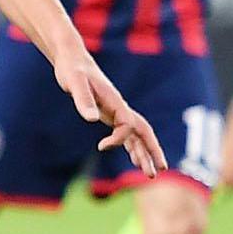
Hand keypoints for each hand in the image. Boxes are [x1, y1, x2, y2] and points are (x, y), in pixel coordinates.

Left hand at [51, 47, 166, 175]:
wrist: (72, 60)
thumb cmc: (73, 70)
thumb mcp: (74, 83)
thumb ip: (83, 100)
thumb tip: (92, 119)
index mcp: (116, 102)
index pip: (128, 125)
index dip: (118, 139)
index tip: (101, 147)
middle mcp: (120, 108)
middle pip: (144, 131)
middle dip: (152, 150)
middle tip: (160, 170)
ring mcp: (116, 111)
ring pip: (137, 135)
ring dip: (144, 153)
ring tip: (150, 173)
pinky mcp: (109, 114)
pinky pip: (126, 134)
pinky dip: (132, 147)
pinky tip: (134, 159)